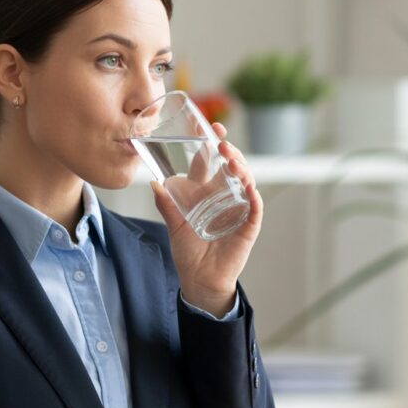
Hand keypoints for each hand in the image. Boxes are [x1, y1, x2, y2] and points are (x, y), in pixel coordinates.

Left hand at [149, 122, 263, 316]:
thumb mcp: (174, 225)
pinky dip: (253, 197)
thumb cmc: (188, 252)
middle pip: (232, 166)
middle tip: (221, 142)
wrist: (199, 281)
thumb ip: (166, 205)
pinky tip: (249, 188)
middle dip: (229, 151)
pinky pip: (254, 208)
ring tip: (231, 160)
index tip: (210, 126)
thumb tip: (153, 183)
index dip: (212, 144)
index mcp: (208, 192)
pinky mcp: (248, 227)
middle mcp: (226, 197)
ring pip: (246, 181)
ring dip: (241, 168)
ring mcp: (239, 210)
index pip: (213, 162)